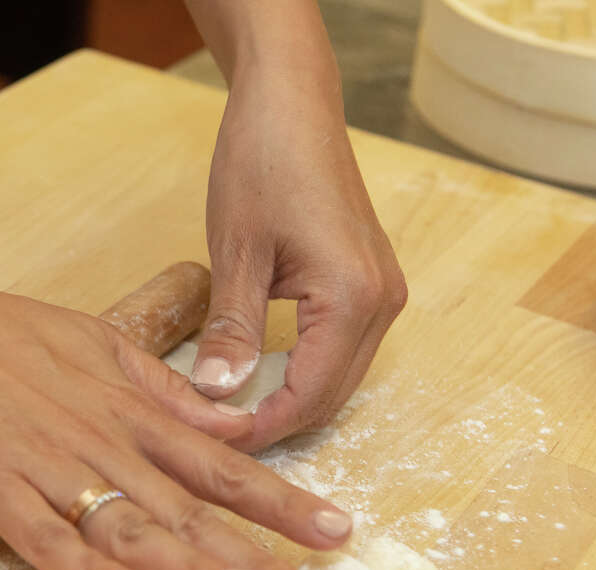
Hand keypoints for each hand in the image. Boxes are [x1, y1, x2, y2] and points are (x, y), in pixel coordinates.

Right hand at [0, 272, 353, 569]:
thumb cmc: (10, 333)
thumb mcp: (102, 345)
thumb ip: (167, 391)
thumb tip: (232, 423)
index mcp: (132, 412)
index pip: (223, 467)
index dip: (282, 502)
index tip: (337, 531)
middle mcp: (104, 445)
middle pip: (190, 511)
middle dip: (256, 556)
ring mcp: (50, 471)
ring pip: (131, 530)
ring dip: (192, 567)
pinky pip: (46, 540)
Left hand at [190, 66, 406, 450]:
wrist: (292, 102)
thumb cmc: (263, 162)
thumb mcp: (237, 252)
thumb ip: (233, 330)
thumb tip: (217, 395)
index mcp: (353, 299)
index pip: (308, 397)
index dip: (260, 428)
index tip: (211, 441)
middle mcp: (383, 303)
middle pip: (330, 397)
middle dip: (275, 422)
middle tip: (215, 433)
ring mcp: (383, 293)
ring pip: (338, 378)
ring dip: (290, 400)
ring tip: (232, 409)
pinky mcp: (372, 283)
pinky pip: (342, 350)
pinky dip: (304, 372)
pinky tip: (263, 373)